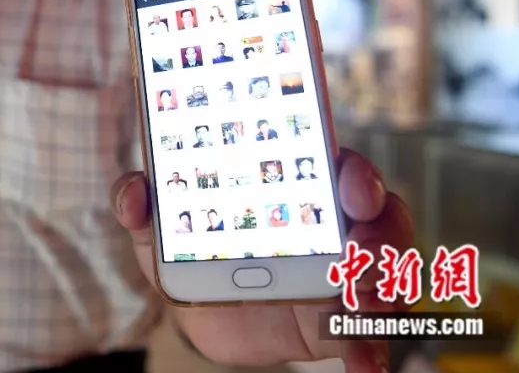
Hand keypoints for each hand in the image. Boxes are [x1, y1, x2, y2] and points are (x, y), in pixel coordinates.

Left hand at [113, 148, 412, 372]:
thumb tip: (134, 193)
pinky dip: (371, 348)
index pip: (335, 164)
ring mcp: (343, 273)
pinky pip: (368, 334)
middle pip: (377, 213)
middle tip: (360, 240)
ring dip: (382, 281)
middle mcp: (330, 222)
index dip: (352, 171)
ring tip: (361, 299)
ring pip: (384, 270)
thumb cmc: (195, 246)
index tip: (348, 182)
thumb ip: (145, 202)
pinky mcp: (340, 321)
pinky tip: (364, 362)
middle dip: (379, 224)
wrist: (201, 310)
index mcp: (293, 184)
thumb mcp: (164, 223)